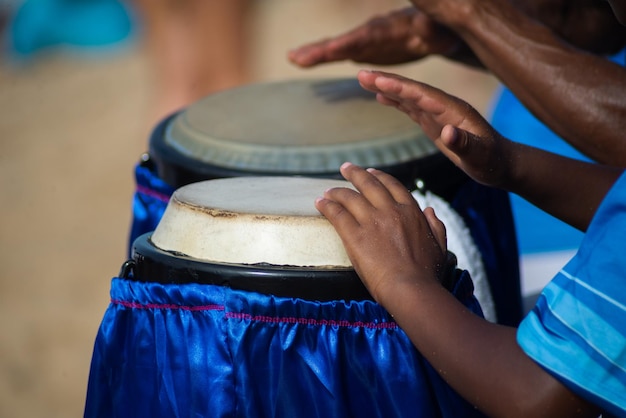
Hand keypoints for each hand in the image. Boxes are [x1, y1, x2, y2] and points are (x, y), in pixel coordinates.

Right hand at [288, 8, 460, 67]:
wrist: (433, 31)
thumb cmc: (438, 32)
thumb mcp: (437, 31)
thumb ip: (429, 29)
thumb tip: (426, 24)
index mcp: (385, 31)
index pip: (361, 39)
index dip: (343, 46)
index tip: (326, 52)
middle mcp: (369, 34)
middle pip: (341, 42)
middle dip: (320, 50)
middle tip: (295, 57)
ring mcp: (362, 41)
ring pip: (334, 46)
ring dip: (313, 52)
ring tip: (292, 57)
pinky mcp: (361, 50)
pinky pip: (337, 53)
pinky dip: (320, 56)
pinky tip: (303, 60)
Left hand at [315, 162, 446, 302]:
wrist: (411, 288)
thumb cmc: (427, 274)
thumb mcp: (440, 246)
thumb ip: (435, 225)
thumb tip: (429, 210)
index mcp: (411, 212)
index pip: (392, 186)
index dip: (380, 177)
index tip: (371, 172)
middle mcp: (390, 211)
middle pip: (369, 184)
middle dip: (355, 173)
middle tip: (345, 168)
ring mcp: (372, 221)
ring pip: (350, 197)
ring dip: (337, 191)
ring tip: (328, 191)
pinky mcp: (355, 236)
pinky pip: (337, 214)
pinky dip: (327, 206)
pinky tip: (320, 203)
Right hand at [357, 69, 514, 188]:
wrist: (501, 164)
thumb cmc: (492, 161)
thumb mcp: (479, 156)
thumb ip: (464, 144)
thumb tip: (447, 132)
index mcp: (453, 110)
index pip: (422, 94)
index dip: (399, 87)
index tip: (377, 79)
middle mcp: (445, 107)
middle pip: (411, 90)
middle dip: (387, 81)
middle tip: (361, 74)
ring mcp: (439, 113)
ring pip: (409, 96)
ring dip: (387, 87)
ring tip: (363, 79)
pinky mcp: (435, 122)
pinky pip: (411, 107)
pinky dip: (396, 100)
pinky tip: (381, 96)